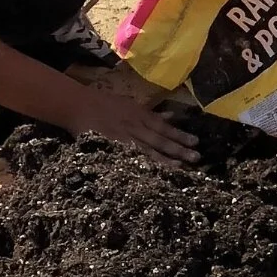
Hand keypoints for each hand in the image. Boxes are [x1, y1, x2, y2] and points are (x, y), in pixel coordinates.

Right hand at [65, 85, 200, 164]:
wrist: (80, 105)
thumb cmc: (107, 104)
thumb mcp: (132, 104)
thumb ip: (152, 113)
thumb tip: (171, 117)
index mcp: (141, 116)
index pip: (164, 127)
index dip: (180, 135)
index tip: (196, 142)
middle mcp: (135, 126)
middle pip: (160, 140)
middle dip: (178, 150)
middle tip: (196, 158)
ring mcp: (123, 138)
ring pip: (147, 150)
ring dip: (164, 159)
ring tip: (180, 167)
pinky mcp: (111, 146)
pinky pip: (128, 157)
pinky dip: (139, 163)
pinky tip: (150, 173)